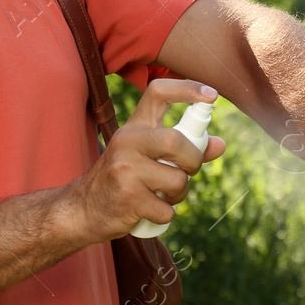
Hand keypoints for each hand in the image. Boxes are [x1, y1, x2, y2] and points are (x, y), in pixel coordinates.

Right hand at [60, 79, 226, 243]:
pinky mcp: (127, 198)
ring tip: (162, 196)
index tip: (212, 96)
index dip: (188, 89)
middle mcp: (127, 141)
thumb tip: (220, 144)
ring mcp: (125, 169)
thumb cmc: (124, 179)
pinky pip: (167, 210)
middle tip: (187, 172)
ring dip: (179, 195)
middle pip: (177, 142)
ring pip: (178, 181)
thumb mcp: (148, 156)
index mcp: (134, 127)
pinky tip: (147, 211)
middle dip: (193, 162)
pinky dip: (164, 216)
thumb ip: (184, 149)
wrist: (84, 209)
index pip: (158, 92)